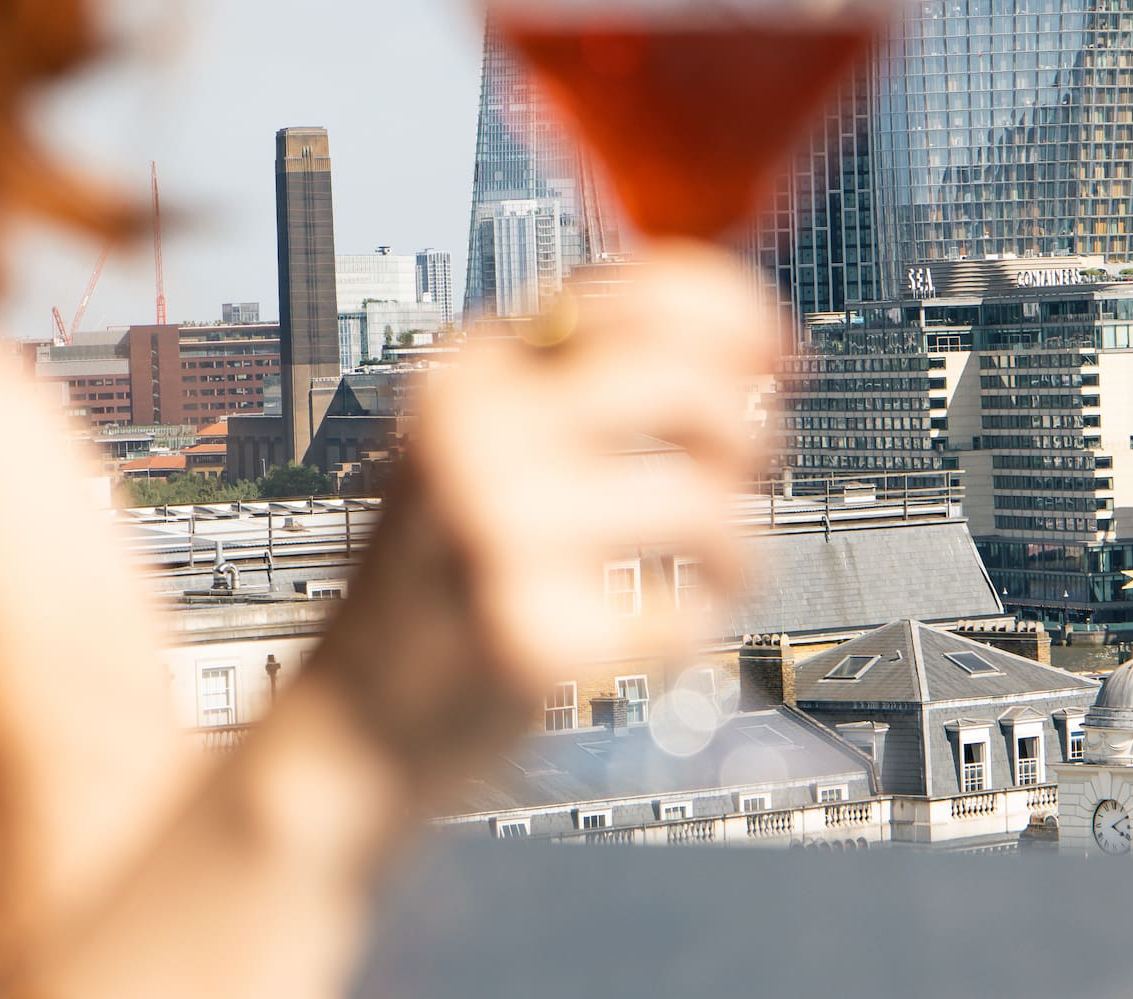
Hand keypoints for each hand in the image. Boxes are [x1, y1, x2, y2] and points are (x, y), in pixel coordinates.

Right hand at [317, 242, 776, 786]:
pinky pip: (687, 613)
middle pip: (687, 387)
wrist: (357, 717)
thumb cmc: (453, 572)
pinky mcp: (532, 636)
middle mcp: (478, 432)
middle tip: (743, 473)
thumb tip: (752, 345)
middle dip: (750, 432)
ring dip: (739, 548)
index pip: (642, 294)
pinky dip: (697, 629)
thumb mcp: (491, 442)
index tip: (775, 357)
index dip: (740, 315)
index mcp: (474, 366)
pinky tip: (655, 632)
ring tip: (712, 572)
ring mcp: (499, 532)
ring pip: (706, 503)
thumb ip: (589, 380)